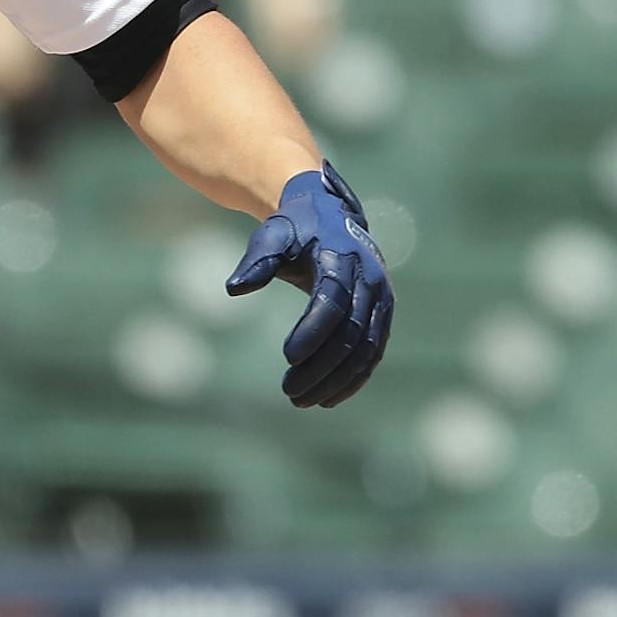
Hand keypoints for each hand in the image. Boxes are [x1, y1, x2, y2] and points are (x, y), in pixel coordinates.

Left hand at [226, 164, 392, 407]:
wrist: (329, 215)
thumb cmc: (294, 229)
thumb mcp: (272, 236)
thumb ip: (256, 261)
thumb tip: (233, 289)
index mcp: (341, 257)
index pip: (330, 300)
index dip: (312, 330)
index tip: (286, 357)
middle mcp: (369, 280)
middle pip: (349, 333)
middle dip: (321, 367)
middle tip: (289, 392)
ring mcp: (381, 300)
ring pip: (365, 349)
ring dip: (336, 380)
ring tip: (302, 401)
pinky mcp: (382, 315)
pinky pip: (372, 352)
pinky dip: (354, 378)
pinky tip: (328, 397)